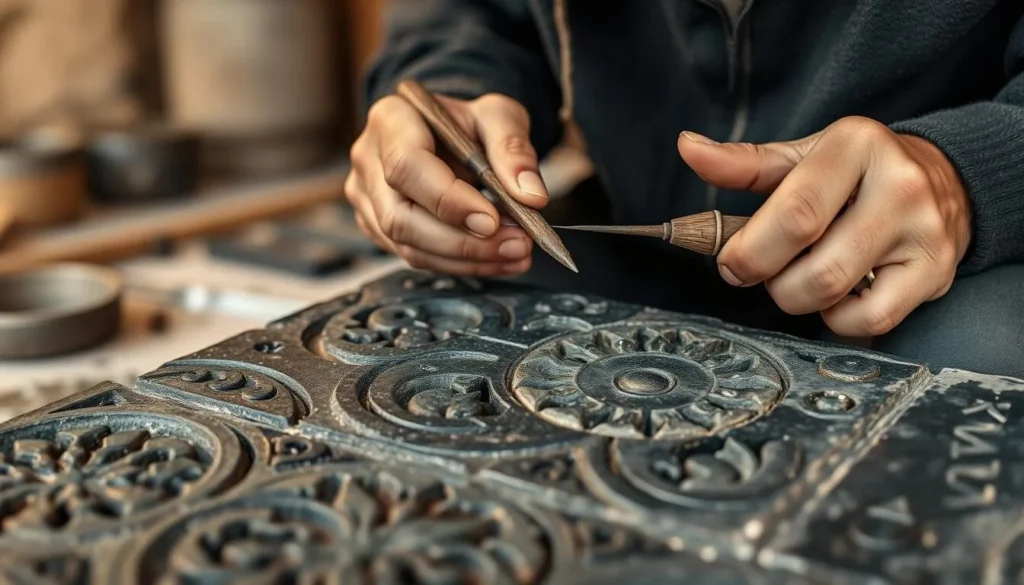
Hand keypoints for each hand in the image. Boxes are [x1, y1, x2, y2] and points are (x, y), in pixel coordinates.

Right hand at [346, 92, 548, 275]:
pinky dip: (461, 264)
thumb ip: (514, 148)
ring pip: (408, 246)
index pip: (406, 166)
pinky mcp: (379, 227)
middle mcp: (369, 160)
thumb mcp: (498, 116)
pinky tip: (497, 258)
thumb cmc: (467, 123)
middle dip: (462, 241)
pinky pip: (416, 256)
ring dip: (467, 259)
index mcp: (390, 119)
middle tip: (516, 244)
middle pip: (400, 217)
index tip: (493, 220)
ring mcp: (368, 198)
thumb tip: (531, 195)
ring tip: (515, 253)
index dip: (448, 200)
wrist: (448, 136)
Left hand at [678, 116, 972, 336]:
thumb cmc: (858, 172)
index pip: (794, 213)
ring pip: (834, 293)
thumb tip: (688, 149)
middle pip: (812, 264)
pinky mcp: (937, 273)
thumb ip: (745, 163)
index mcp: (856, 145)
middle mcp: (898, 185)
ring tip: (801, 274)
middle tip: (764, 271)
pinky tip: (841, 292)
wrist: (946, 180)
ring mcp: (923, 231)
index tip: (731, 263)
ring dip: (798, 297)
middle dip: (770, 279)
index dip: (750, 251)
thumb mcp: (804, 157)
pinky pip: (869, 320)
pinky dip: (838, 317)